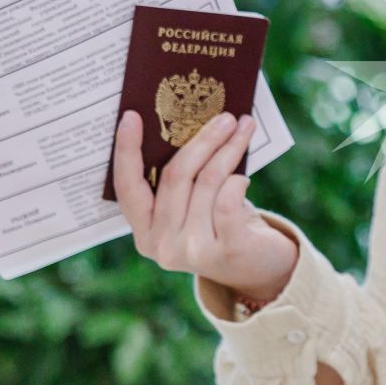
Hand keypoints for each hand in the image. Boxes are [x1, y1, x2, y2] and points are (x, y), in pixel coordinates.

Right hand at [112, 109, 298, 298]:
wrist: (258, 267)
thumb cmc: (221, 225)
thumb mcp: (193, 207)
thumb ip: (182, 180)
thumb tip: (191, 124)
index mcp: (144, 232)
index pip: (127, 187)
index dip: (127, 151)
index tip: (132, 116)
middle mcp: (161, 245)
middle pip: (176, 176)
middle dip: (203, 139)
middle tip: (224, 116)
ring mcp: (192, 251)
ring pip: (206, 183)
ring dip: (228, 150)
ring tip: (243, 129)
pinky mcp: (225, 250)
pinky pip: (227, 201)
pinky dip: (237, 182)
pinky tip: (243, 178)